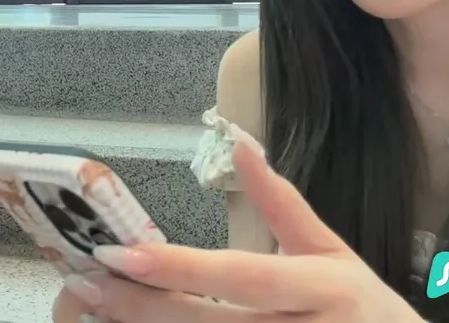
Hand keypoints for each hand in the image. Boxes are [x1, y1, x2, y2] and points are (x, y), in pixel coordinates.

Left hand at [52, 137, 424, 321]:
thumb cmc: (365, 310)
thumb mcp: (335, 253)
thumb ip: (284, 204)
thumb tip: (240, 143)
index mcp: (323, 287)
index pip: (241, 276)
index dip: (179, 267)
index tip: (119, 253)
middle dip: (141, 306)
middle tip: (83, 284)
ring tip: (94, 309)